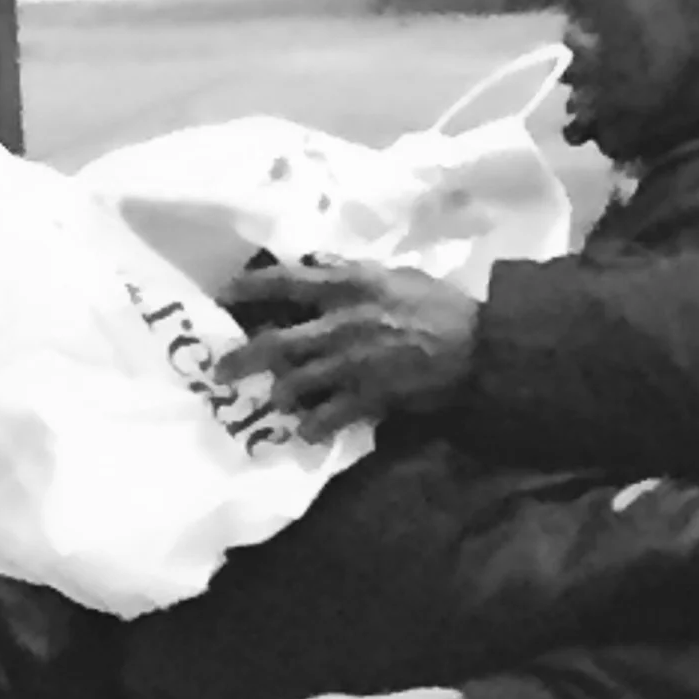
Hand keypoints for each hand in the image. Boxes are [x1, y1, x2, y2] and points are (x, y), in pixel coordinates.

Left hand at [222, 259, 480, 442]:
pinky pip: (327, 416)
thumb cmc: (441, 306)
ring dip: (278, 396)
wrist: (477, 348)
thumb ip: (354, 272)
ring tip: (270, 403)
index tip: (224, 294)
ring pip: (295, 384)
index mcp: (348, 284)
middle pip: (276, 343)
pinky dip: (312, 426)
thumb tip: (319, 266)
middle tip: (222, 372)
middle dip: (243, 359)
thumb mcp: (396, 274)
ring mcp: (351, 364)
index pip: (285, 281)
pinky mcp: (367, 397)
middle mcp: (340, 323)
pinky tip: (304, 432)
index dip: (249, 288)